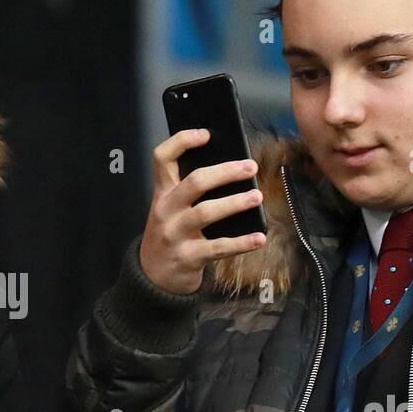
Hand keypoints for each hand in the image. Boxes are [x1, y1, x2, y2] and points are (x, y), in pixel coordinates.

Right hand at [139, 129, 266, 294]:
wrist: (153, 277)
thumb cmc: (170, 236)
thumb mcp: (170, 209)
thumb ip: (190, 191)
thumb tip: (231, 172)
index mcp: (163, 193)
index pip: (162, 158)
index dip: (182, 141)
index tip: (206, 134)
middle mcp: (166, 210)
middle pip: (194, 182)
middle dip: (225, 172)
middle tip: (250, 167)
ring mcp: (176, 234)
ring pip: (206, 212)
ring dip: (235, 203)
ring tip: (257, 197)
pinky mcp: (188, 257)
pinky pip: (218, 248)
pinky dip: (241, 243)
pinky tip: (259, 238)